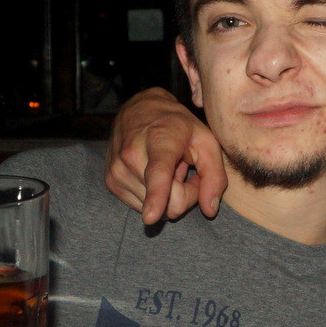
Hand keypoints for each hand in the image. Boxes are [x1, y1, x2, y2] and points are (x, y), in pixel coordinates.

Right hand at [105, 87, 226, 222]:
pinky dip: (154, 196)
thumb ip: (214, 175)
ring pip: (156, 210)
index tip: (150, 217)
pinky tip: (154, 174)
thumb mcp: (206, 141)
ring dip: (168, 194)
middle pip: (167, 201)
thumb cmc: (177, 125)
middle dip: (185, 193)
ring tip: (167, 168)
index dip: (156, 197)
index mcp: (160, 140)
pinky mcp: (111, 182)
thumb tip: (209, 210)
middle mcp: (132, 155)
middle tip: (185, 170)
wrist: (139, 109)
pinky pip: (142, 207)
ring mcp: (117, 170)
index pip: (158, 173)